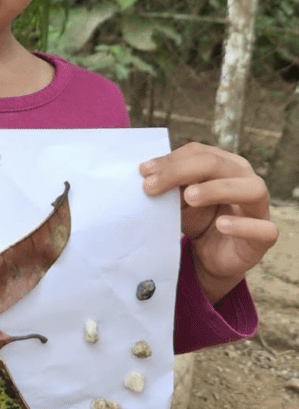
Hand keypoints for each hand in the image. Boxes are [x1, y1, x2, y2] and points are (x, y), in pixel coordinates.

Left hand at [139, 142, 277, 304]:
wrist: (211, 255)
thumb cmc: (199, 218)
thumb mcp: (180, 200)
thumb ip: (171, 186)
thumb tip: (148, 174)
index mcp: (225, 164)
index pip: (199, 153)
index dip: (171, 161)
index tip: (143, 172)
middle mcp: (245, 179)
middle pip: (218, 164)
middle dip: (181, 171)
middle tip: (152, 186)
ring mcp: (259, 207)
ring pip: (250, 189)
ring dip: (216, 189)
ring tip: (189, 196)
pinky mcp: (264, 236)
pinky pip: (263, 228)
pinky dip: (242, 225)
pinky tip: (221, 225)